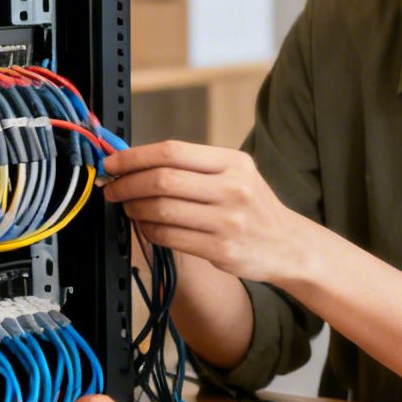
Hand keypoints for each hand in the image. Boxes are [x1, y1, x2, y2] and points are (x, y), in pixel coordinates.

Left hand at [101, 140, 312, 285]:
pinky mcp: (221, 250)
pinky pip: (169, 237)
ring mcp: (227, 221)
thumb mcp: (236, 175)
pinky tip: (146, 226)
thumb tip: (137, 162)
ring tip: (128, 207)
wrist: (289, 245)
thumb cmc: (254, 208)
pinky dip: (148, 230)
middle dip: (127, 183)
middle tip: (113, 188)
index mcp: (233, 163)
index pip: (173, 151)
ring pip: (161, 209)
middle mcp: (233, 188)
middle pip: (163, 179)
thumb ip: (194, 167)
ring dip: (134, 208)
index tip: (113, 162)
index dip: (135, 156)